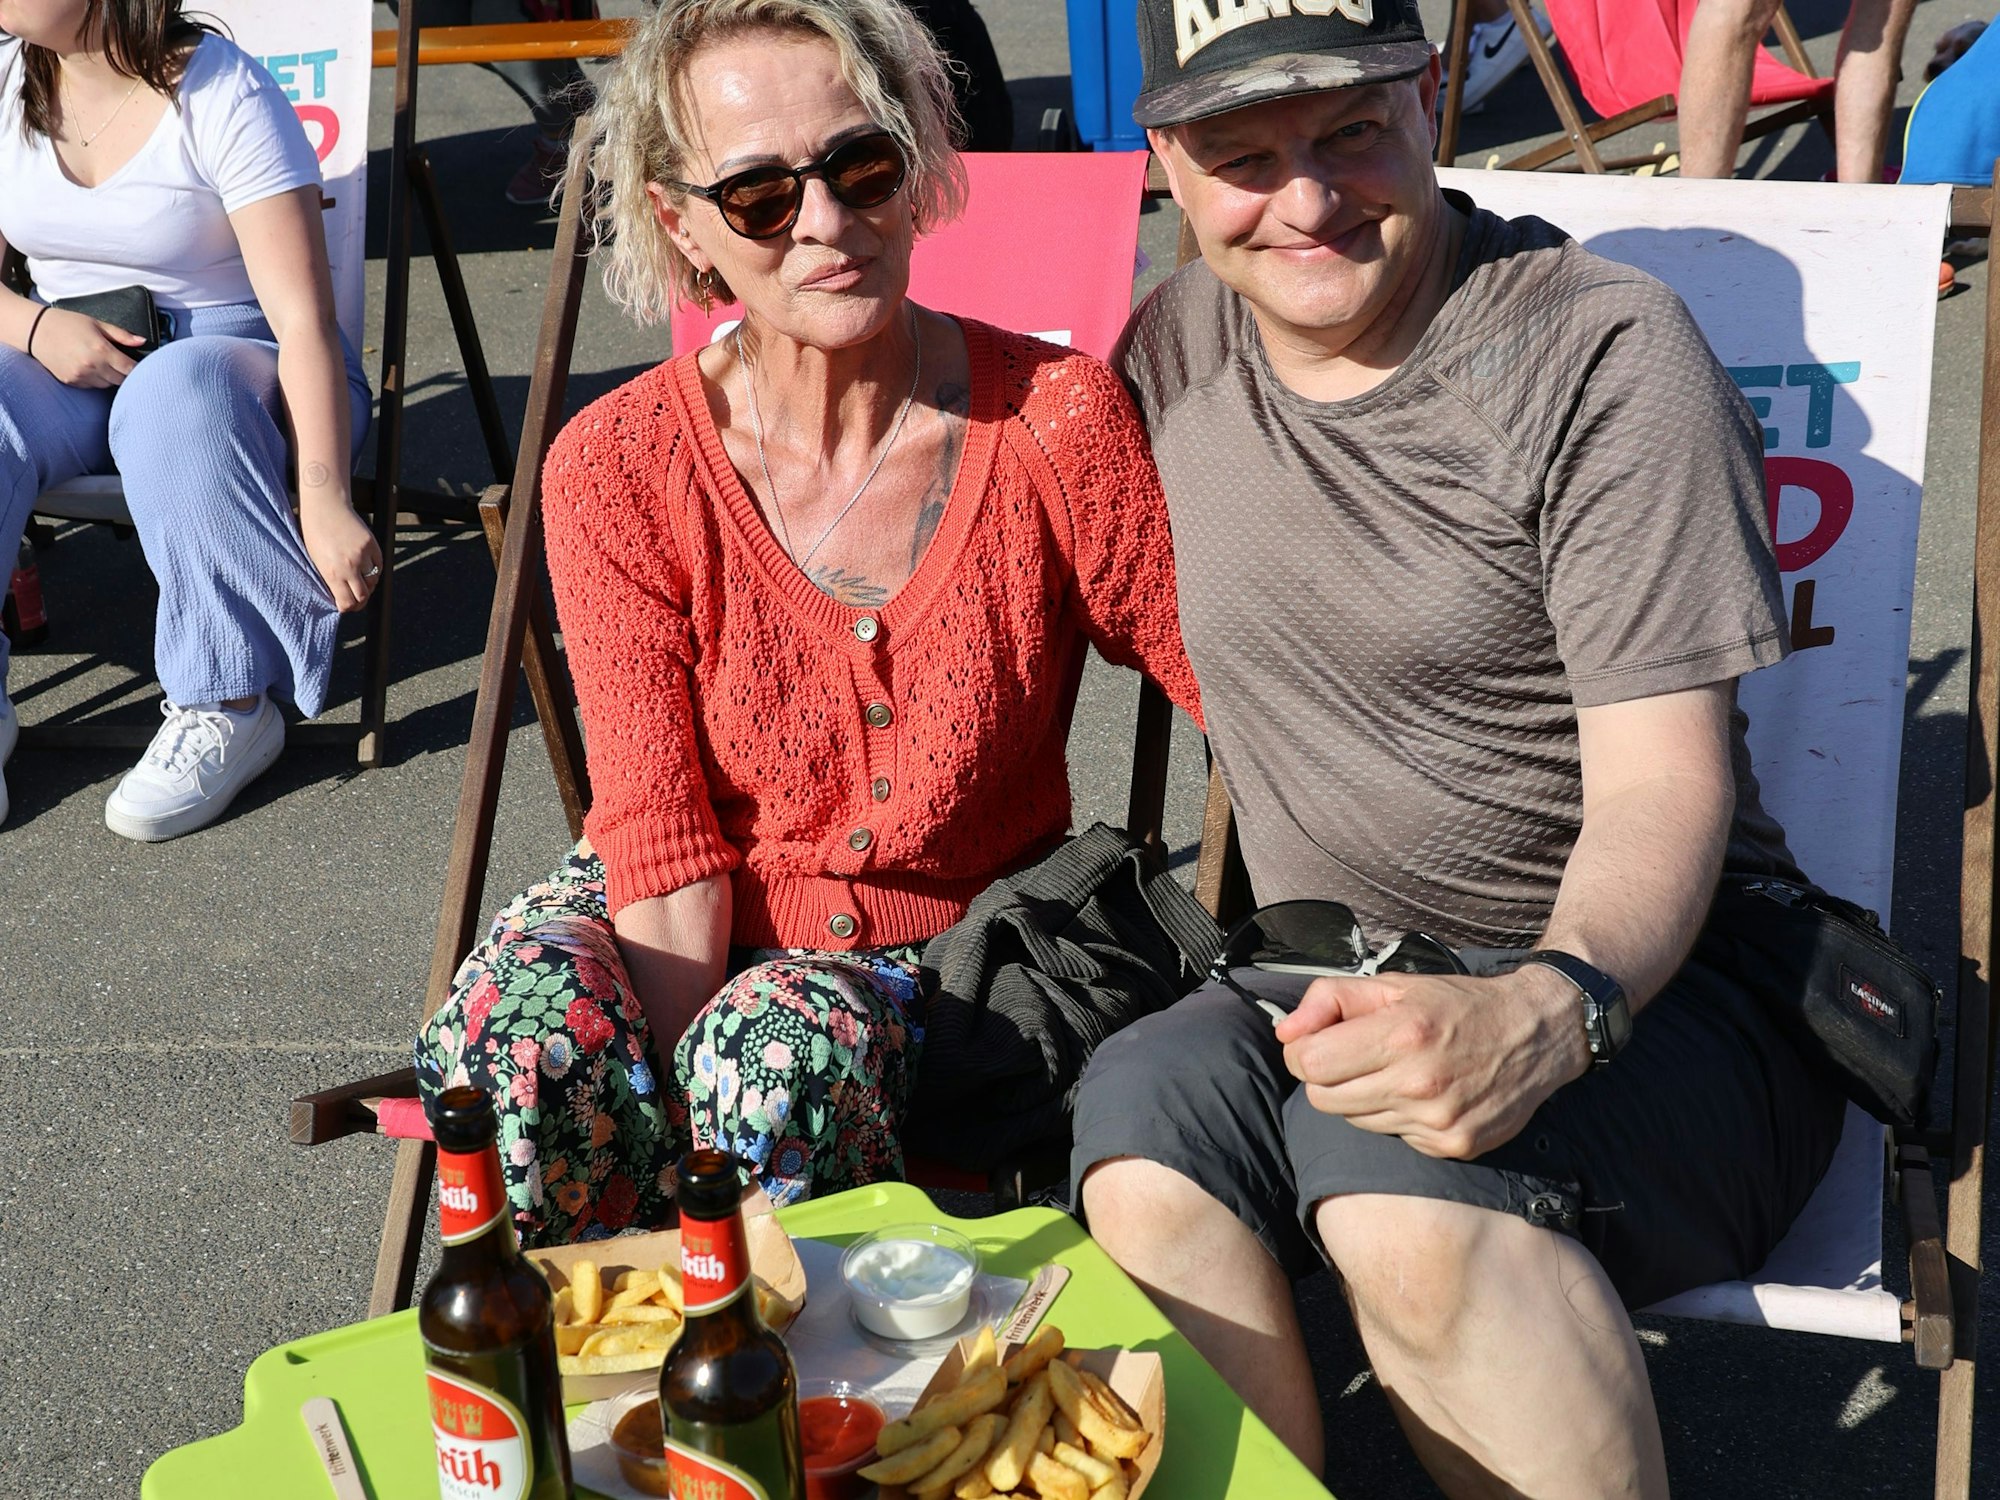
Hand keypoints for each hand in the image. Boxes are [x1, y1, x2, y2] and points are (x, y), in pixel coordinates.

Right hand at [29, 309, 146, 387]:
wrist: (36, 330)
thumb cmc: (68, 323)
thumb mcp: (97, 323)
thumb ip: (121, 335)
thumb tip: (142, 341)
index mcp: (101, 350)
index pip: (130, 369)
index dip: (139, 369)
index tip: (142, 366)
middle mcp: (92, 366)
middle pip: (121, 380)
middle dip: (126, 374)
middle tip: (122, 364)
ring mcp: (80, 375)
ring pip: (108, 385)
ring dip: (111, 377)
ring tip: (104, 364)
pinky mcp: (71, 381)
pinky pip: (92, 386)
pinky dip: (96, 380)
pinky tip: (90, 367)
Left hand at [300, 498, 381, 611]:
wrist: (326, 506)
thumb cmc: (314, 532)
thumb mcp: (317, 560)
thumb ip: (329, 578)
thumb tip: (340, 594)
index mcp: (332, 572)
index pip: (348, 602)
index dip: (348, 607)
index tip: (345, 605)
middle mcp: (350, 566)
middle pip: (364, 595)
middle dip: (360, 601)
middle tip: (356, 599)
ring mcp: (363, 555)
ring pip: (373, 581)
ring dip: (368, 584)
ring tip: (359, 580)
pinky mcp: (372, 545)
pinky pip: (379, 566)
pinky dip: (374, 570)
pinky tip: (366, 567)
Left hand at [1273, 965, 1592, 1159]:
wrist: (1538, 1033)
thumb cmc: (1460, 1004)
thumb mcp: (1394, 984)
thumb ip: (1330, 1000)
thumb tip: (1284, 1030)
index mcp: (1400, 1035)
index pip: (1308, 1063)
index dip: (1303, 1051)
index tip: (1319, 1041)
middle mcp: (1419, 1084)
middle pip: (1323, 1099)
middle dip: (1326, 1076)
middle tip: (1354, 1056)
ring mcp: (1437, 1121)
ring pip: (1355, 1121)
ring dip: (1362, 1097)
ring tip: (1395, 1071)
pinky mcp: (1452, 1147)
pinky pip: (1394, 1138)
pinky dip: (1397, 1117)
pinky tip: (1425, 1092)